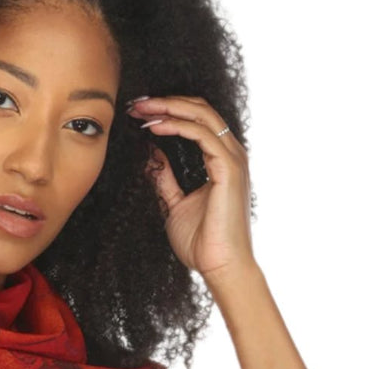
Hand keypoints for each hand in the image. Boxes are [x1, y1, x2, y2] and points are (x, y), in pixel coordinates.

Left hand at [126, 95, 255, 280]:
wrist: (220, 266)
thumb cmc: (202, 242)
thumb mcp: (175, 204)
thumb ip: (166, 179)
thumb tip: (151, 156)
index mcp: (221, 159)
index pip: (197, 120)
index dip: (169, 110)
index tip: (139, 113)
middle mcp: (230, 153)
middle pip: (200, 109)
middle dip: (166, 102)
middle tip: (136, 104)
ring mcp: (232, 159)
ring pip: (202, 114)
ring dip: (168, 108)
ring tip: (141, 110)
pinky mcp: (229, 168)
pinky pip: (202, 135)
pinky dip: (177, 125)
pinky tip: (154, 127)